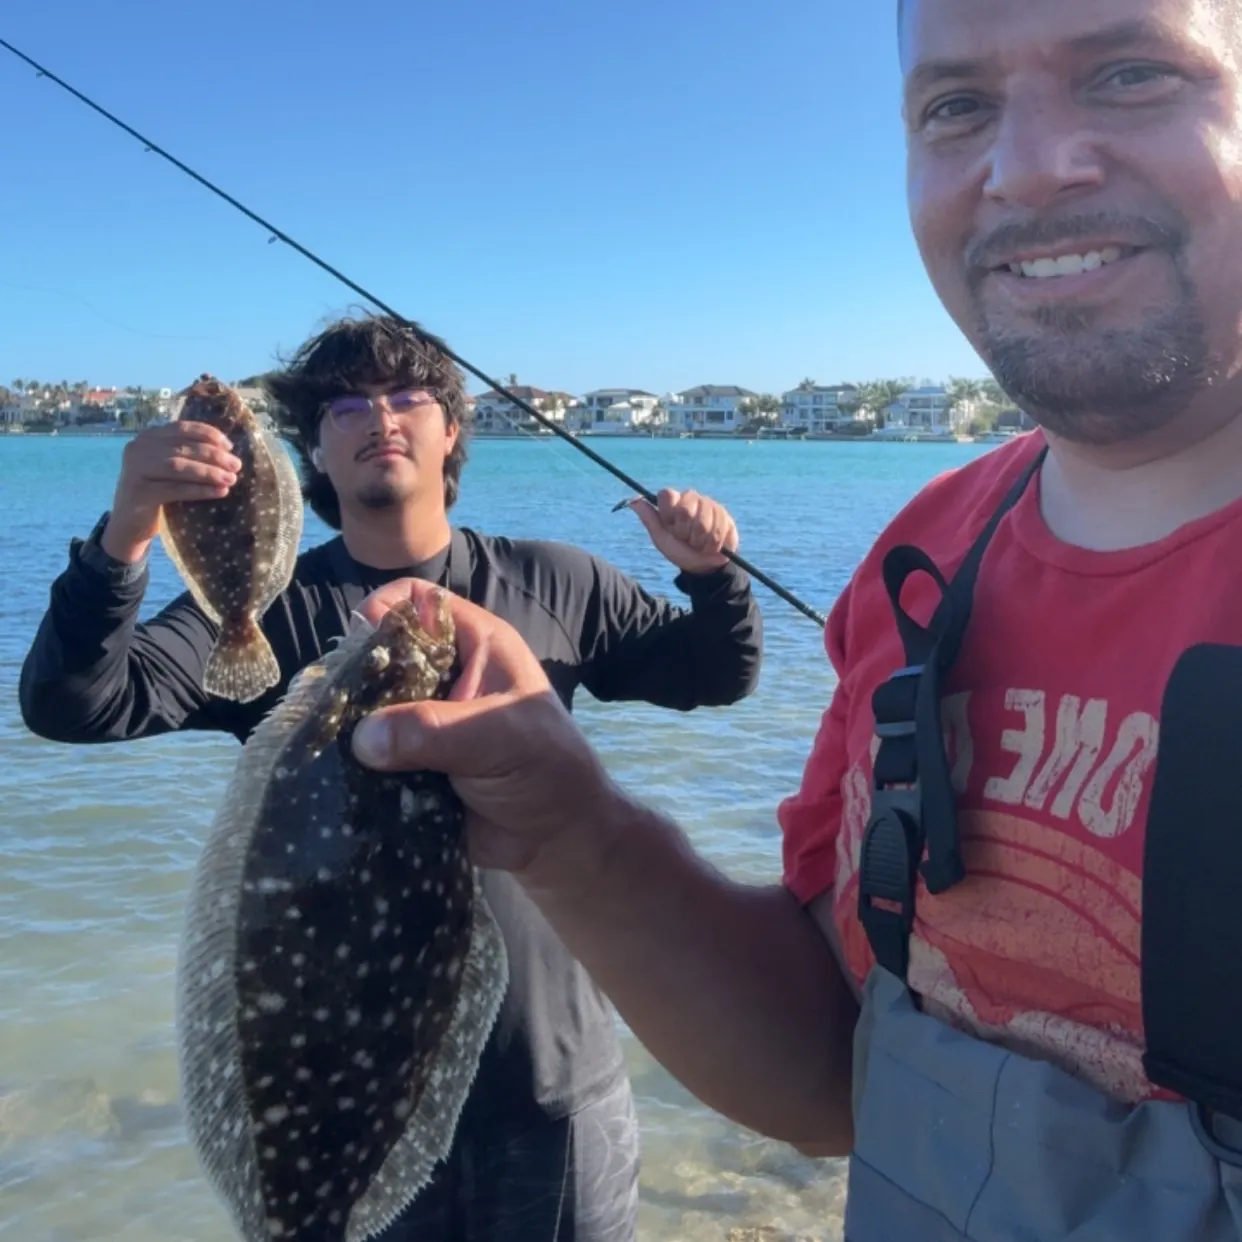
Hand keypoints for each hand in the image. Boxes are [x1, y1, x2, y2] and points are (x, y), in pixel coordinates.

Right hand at [102, 422, 242, 561]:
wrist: (129, 525)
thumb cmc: (157, 493)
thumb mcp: (168, 468)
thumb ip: (186, 454)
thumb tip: (227, 451)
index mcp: (147, 437)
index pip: (181, 428)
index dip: (208, 435)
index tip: (229, 446)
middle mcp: (137, 449)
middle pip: (182, 447)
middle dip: (214, 455)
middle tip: (236, 465)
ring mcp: (135, 470)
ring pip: (178, 466)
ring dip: (209, 471)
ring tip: (231, 479)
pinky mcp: (139, 493)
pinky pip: (175, 489)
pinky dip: (200, 490)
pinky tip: (220, 492)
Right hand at [350, 579, 626, 885]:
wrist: (558, 838)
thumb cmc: (546, 770)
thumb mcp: (498, 737)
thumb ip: (433, 729)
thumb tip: (363, 737)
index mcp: (477, 646)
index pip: (421, 600)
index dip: (386, 609)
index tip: (358, 640)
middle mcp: (448, 676)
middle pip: (385, 655)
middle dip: (357, 675)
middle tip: (334, 703)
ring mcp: (428, 721)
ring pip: (372, 708)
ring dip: (351, 726)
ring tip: (328, 742)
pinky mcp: (413, 763)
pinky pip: (371, 756)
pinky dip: (356, 765)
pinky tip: (339, 774)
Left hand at [624, 487, 738, 574]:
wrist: (704, 566)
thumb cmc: (679, 551)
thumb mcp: (661, 538)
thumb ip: (649, 519)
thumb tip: (632, 500)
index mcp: (673, 502)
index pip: (666, 494)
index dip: (668, 514)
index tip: (671, 528)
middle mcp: (691, 498)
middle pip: (685, 509)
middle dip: (684, 532)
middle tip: (686, 539)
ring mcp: (709, 505)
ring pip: (703, 521)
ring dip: (699, 540)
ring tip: (699, 545)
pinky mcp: (725, 515)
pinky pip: (720, 527)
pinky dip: (714, 543)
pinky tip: (713, 545)